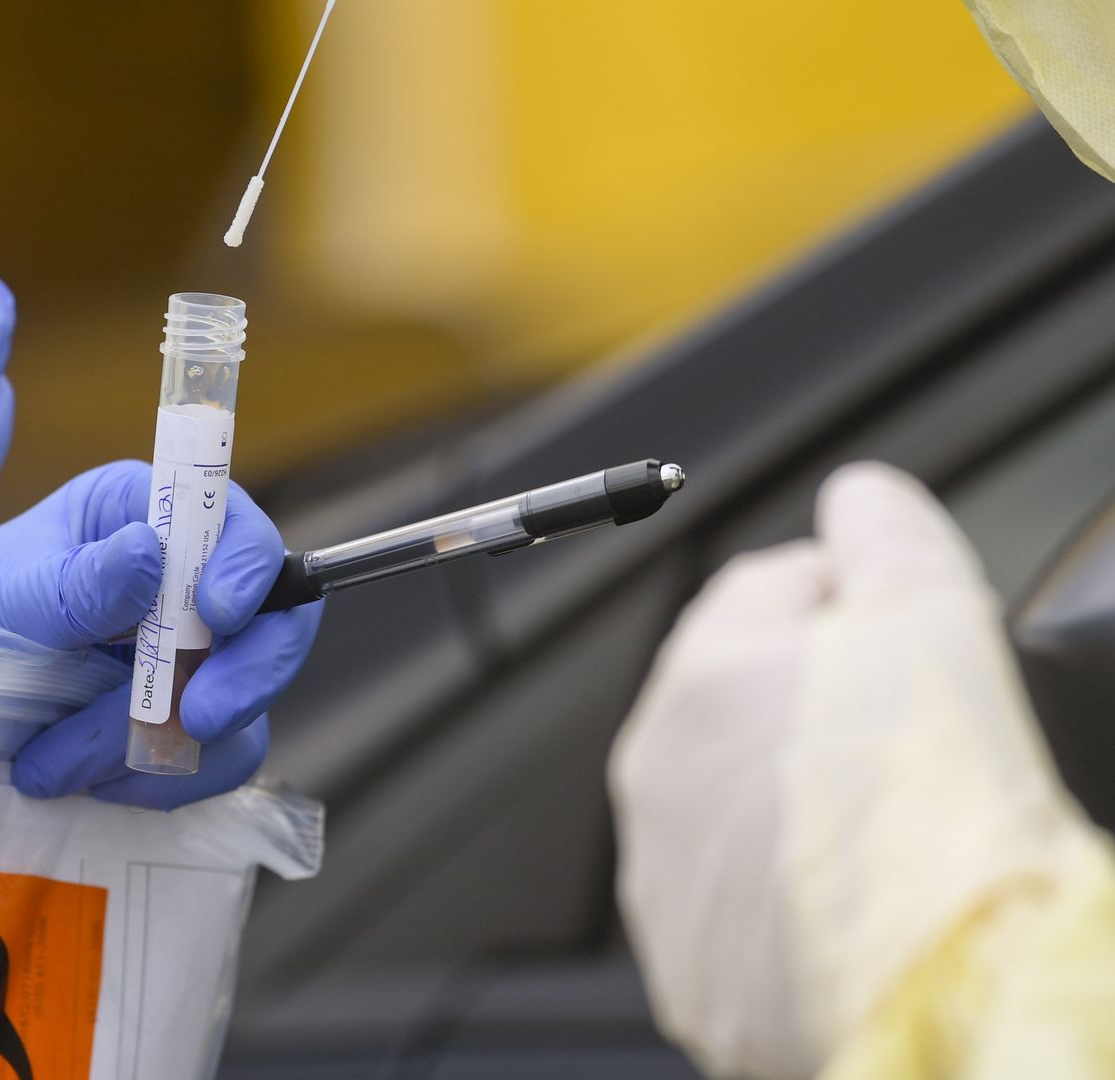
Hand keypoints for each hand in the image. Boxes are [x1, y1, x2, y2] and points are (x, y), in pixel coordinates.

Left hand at [0, 460, 322, 808]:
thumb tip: (150, 554)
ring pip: (247, 701)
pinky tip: (93, 785)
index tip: (216, 614)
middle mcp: (181, 580)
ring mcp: (191, 658)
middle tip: (197, 719)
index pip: (233, 523)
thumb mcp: (1, 596)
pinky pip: (217, 760)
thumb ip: (75, 583)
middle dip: (243, 675)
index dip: (246, 566)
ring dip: (169, 744)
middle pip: (274, 619)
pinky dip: (161, 781)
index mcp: (141, 514)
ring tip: (62, 766)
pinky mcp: (185, 726)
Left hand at [609, 463, 1095, 1077]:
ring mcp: (665, 880)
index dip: (853, 597)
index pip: (765, 591)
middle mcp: (656, 776)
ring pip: (732, 812)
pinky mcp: (692, 971)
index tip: (908, 630)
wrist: (929, 973)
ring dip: (796, 807)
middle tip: (909, 737)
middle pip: (739, 705)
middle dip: (816, 706)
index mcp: (697, 676)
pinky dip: (788, 903)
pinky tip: (855, 904)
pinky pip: (737, 912)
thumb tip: (858, 494)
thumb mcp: (928, 613)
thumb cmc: (927, 797)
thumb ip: (885, 534)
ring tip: (888, 828)